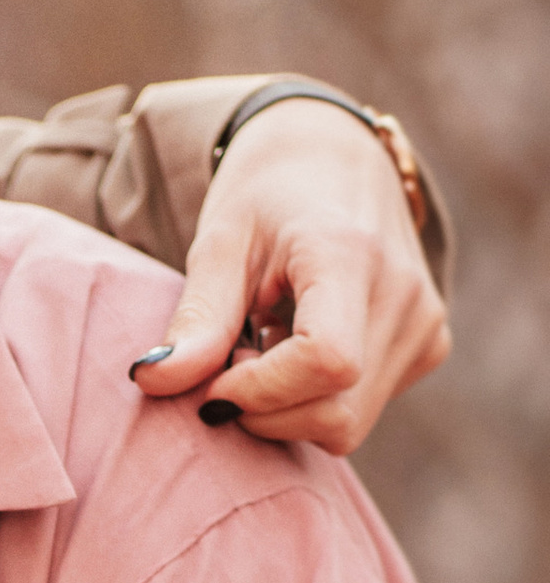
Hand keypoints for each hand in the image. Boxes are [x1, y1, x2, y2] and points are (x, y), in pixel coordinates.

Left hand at [129, 95, 446, 452]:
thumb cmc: (267, 199)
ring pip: (349, 423)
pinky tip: (294, 350)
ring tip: (261, 347)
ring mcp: (425, 324)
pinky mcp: (429, 346)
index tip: (213, 380)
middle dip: (264, 410)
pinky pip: (363, 410)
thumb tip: (153, 381)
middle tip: (228, 361)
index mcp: (350, 254)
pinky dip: (315, 401)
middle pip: (336, 410)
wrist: (332, 158)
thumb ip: (196, 318)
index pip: (327, 362)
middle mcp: (404, 294)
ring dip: (286, 410)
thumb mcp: (220, 243)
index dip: (260, 391)